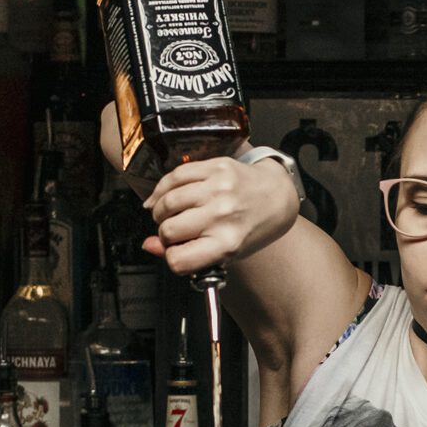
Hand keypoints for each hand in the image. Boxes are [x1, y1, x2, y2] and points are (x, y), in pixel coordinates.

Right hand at [144, 154, 301, 278]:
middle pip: (169, 230)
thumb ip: (187, 253)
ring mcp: (219, 188)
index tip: (176, 252)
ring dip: (161, 210)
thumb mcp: (226, 252)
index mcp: (228, 243)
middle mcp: (223, 215)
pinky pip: (176, 176)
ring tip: (168, 213)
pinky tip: (165, 195)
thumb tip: (149, 245)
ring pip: (168, 201)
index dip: (171, 257)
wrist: (277, 196)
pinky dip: (164, 188)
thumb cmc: (252, 227)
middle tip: (174, 231)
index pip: (179, 259)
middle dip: (165, 233)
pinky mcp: (216, 167)